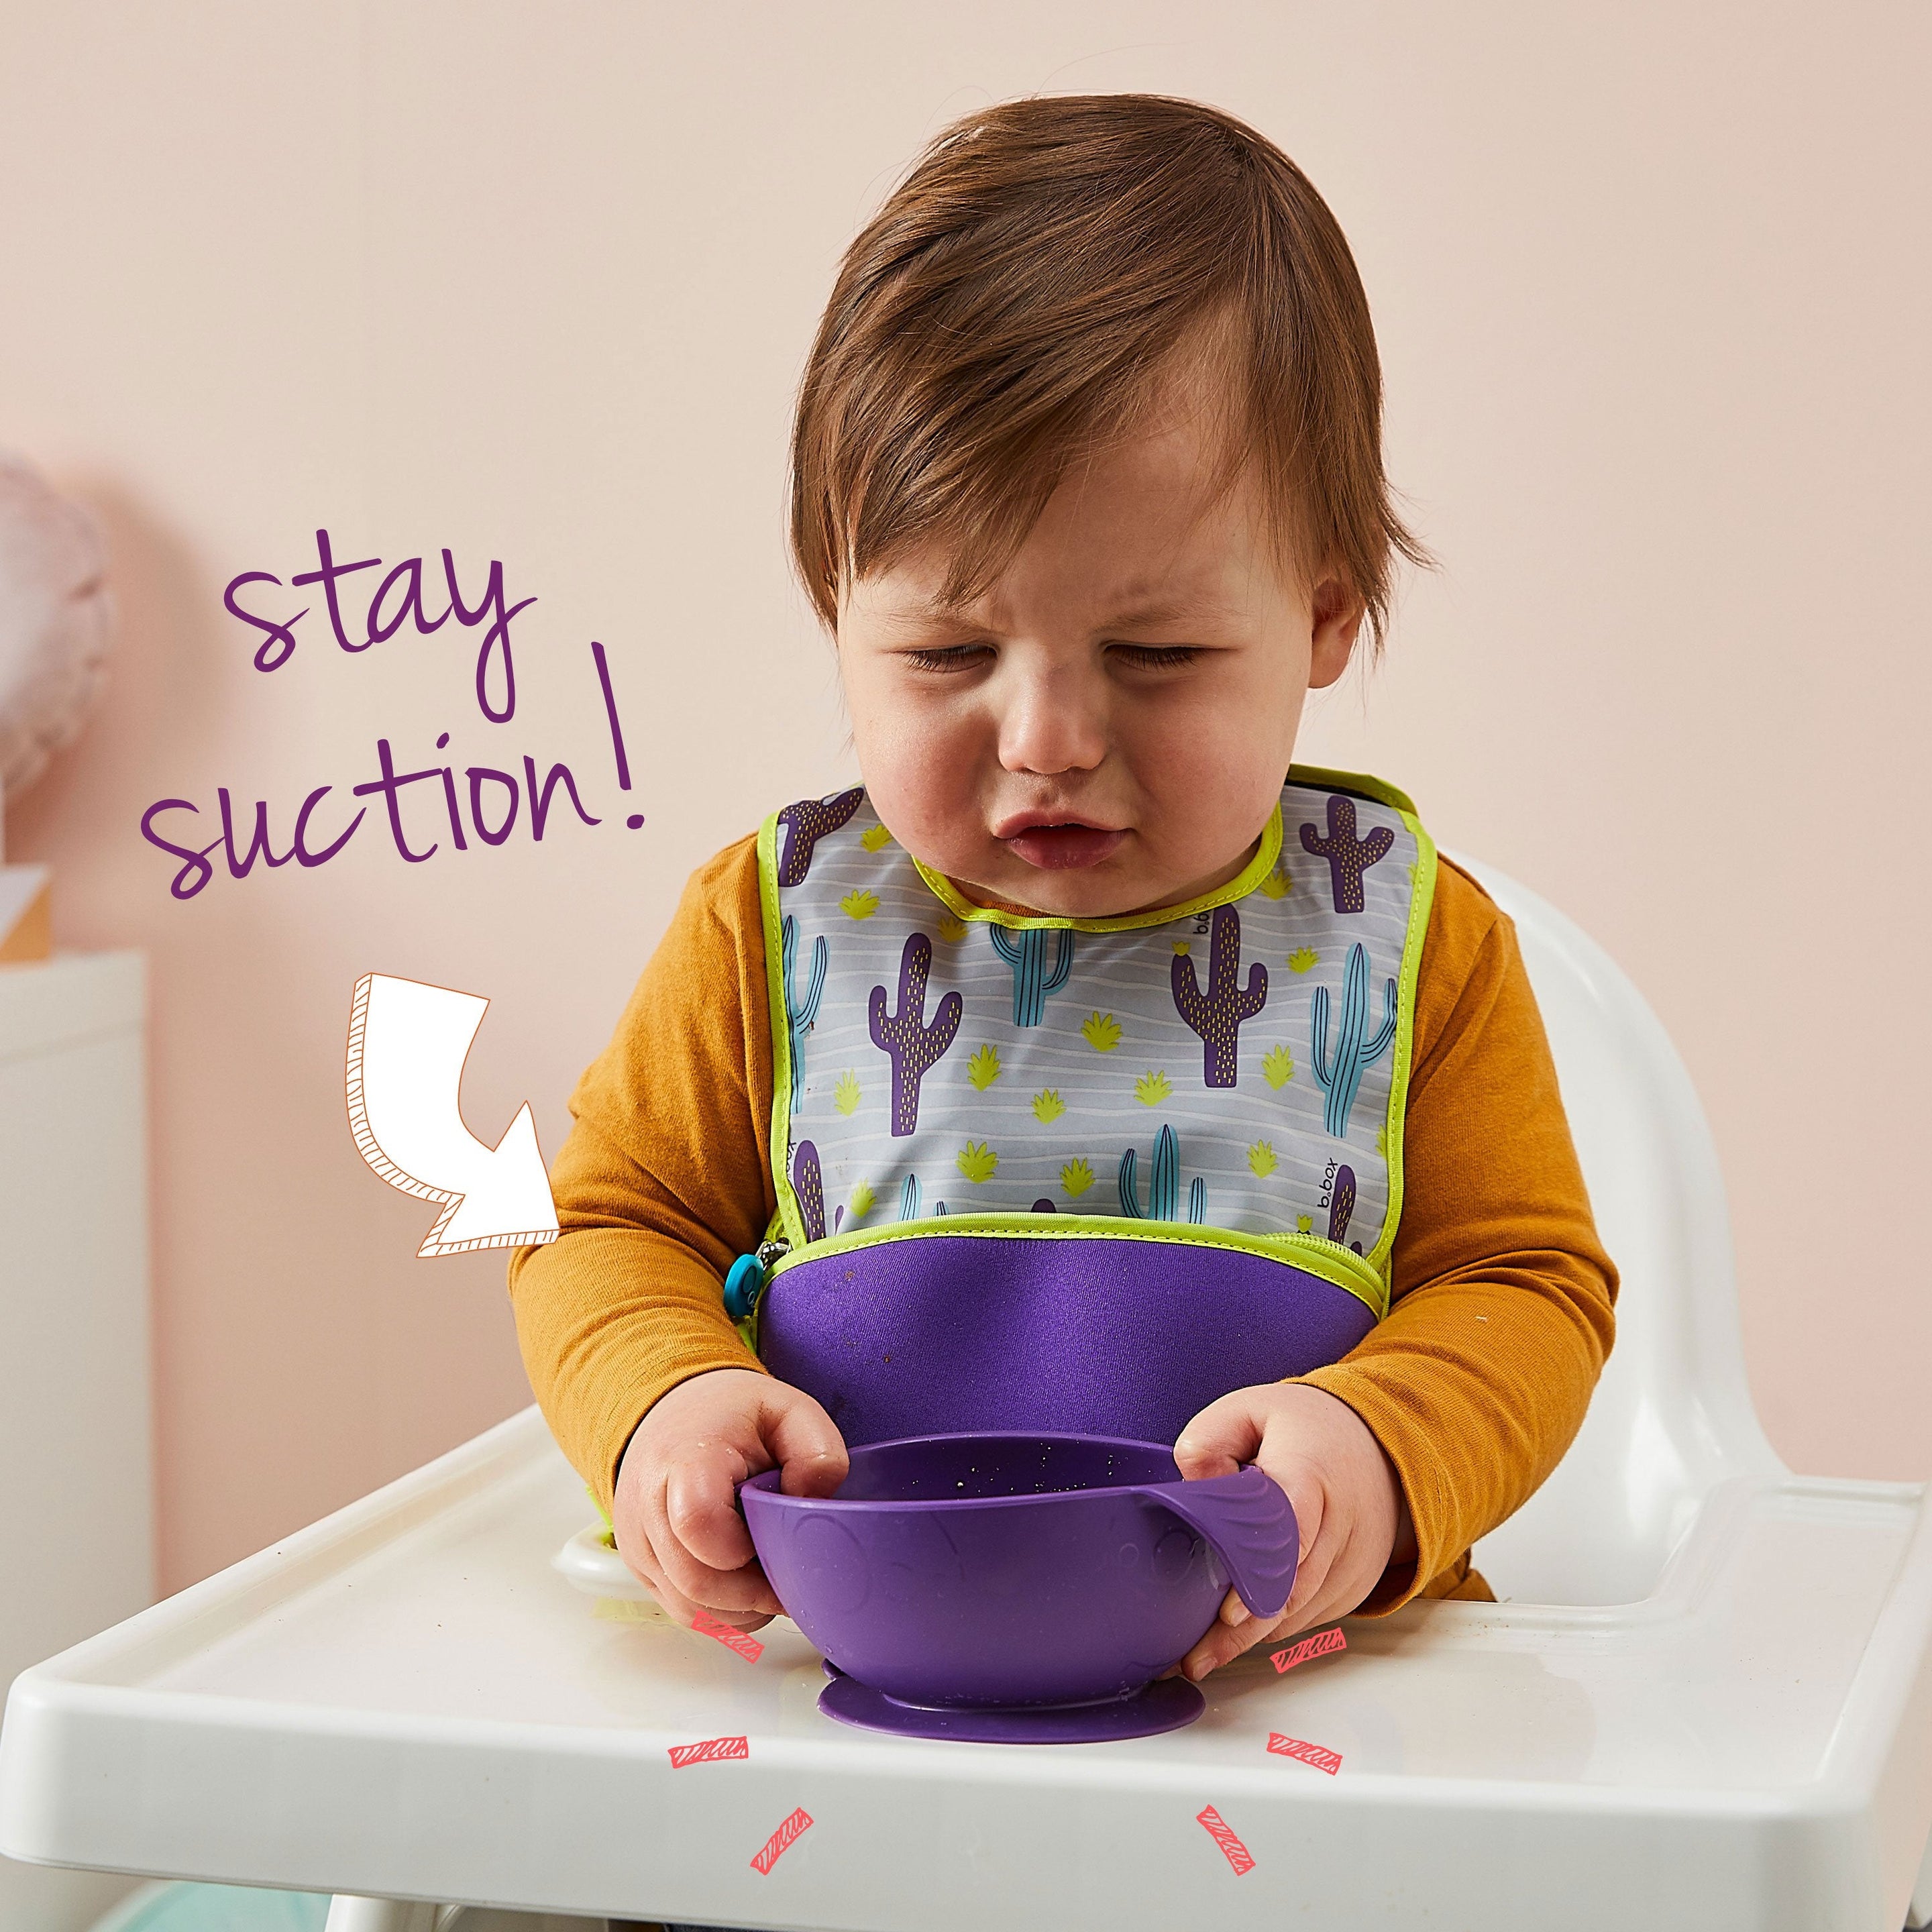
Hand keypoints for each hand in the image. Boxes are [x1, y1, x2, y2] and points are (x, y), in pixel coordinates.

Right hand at [612, 1367, 847, 1631]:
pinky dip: (723, 1610)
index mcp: (686, 1458)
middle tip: (788, 1570)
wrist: (675, 1413)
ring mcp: (638, 1542)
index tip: (771, 1533)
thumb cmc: (732, 1415)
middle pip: (697, 1583)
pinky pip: (683, 1611)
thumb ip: (818, 1453)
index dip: (743, 1548)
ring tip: (768, 1572)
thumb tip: (811, 1506)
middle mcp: (649, 1505)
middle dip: (754, 1592)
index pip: (698, 1522)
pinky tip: (745, 1580)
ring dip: (741, 1607)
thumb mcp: (790, 1410)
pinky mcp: (640, 1567)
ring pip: (690, 1609)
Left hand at [1168, 1381, 1412, 1680]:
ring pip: (1300, 1612)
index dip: (1260, 1573)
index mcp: (1310, 1472)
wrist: (1380, 1447)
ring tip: (1201, 1657)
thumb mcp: (1251, 1409)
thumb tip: (1194, 1488)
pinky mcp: (1354, 1584)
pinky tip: (1237, 1638)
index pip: (1292, 1529)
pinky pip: (1311, 1616)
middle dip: (1242, 1628)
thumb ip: (1211, 1440)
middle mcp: (1340, 1522)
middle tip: (1195, 1657)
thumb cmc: (1306, 1430)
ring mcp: (1353, 1559)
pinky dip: (1274, 1628)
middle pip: (1291, 1587)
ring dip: (1252, 1639)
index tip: (1228, 1610)